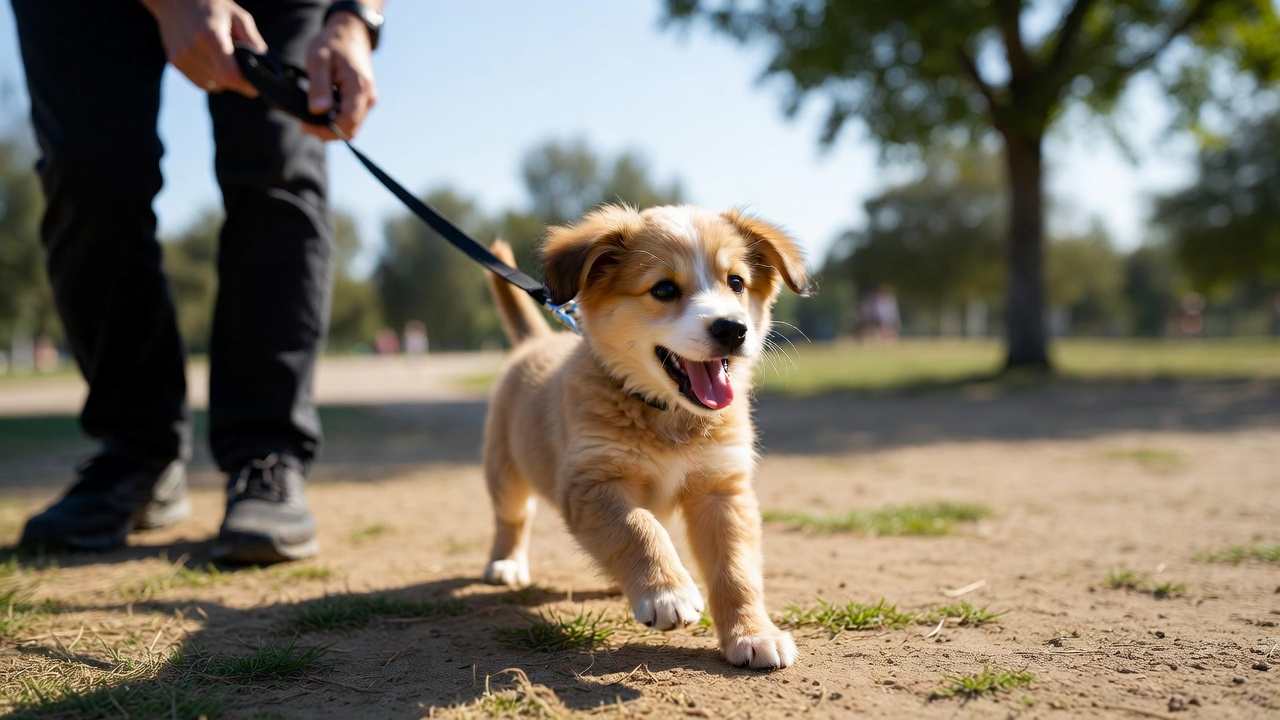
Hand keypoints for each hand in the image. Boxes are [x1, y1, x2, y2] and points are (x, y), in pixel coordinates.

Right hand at [140, 0, 265, 96]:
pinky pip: (200, 83)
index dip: (246, 86)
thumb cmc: (212, 5)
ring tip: (224, 60)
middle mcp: (192, 49)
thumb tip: (265, 67)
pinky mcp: (175, 61)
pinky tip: (213, 63)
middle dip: (237, 80)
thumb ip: (253, 42)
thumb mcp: (238, 17)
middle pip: (224, 82)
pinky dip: (211, 78)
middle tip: (241, 66)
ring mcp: (181, 57)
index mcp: (211, 37)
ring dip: (223, 80)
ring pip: (213, 86)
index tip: (256, 87)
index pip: (231, 76)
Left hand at [302, 11, 377, 139]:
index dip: (325, 130)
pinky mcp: (365, 99)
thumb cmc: (332, 43)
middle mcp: (369, 98)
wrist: (349, 32)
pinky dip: (336, 118)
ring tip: (312, 112)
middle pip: (350, 130)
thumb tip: (317, 111)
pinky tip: (323, 107)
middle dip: (327, 131)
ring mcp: (369, 100)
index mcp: (359, 88)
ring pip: (351, 126)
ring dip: (331, 125)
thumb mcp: (318, 59)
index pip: (346, 124)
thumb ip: (319, 86)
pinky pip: (351, 118)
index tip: (304, 125)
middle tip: (305, 121)